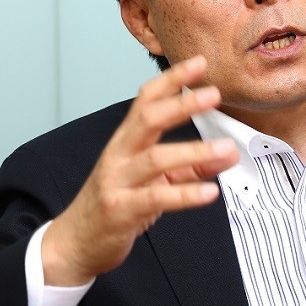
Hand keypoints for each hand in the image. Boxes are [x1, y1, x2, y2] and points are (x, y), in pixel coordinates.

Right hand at [41, 56, 238, 285]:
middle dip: (181, 104)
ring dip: (195, 151)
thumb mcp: (156, 179)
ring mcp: (117, 181)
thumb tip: (228, 153)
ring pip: (156, 158)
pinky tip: (211, 192)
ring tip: (227, 149)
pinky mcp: (120, 210)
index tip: (199, 63)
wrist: (76, 242)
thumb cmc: (117, 203)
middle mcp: (119, 154)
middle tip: (214, 94)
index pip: (146, 99)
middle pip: (148, 119)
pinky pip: (156, 198)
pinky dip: (186, 194)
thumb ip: (191, 166)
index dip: (171, 80)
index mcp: (126, 140)